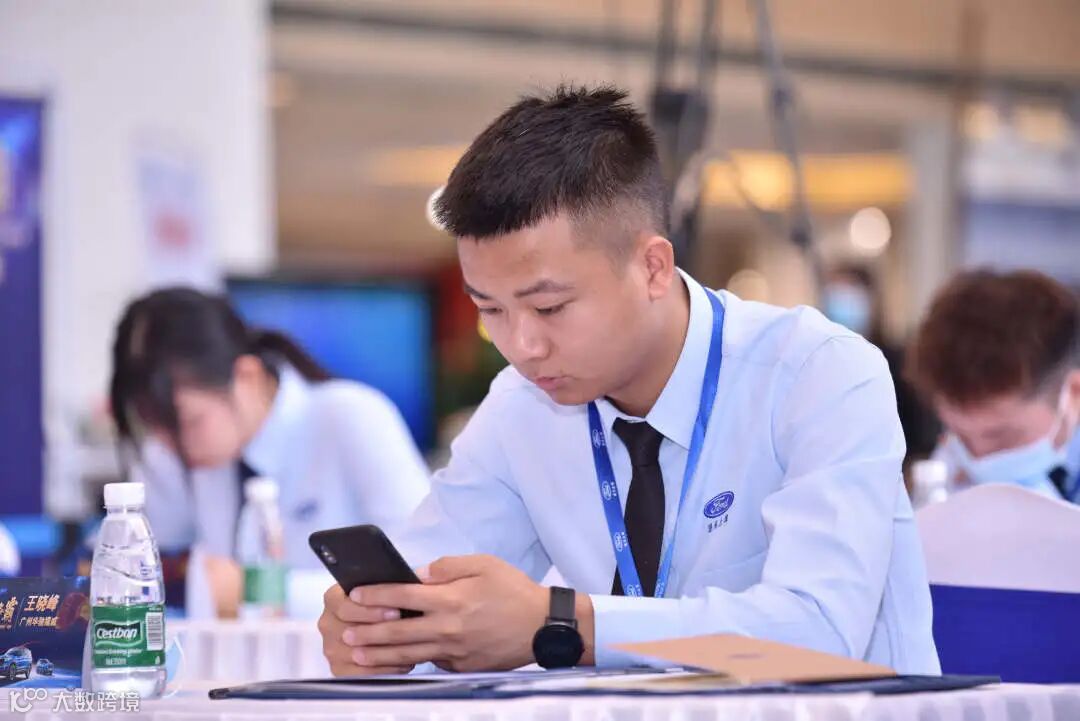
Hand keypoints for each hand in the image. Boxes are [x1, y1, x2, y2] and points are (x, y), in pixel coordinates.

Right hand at [318, 584, 414, 675]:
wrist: (373, 624)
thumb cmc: (381, 602)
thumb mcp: (380, 588)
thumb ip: (387, 586)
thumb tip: (411, 581)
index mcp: (333, 599)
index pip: (345, 607)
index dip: (372, 610)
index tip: (396, 610)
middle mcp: (327, 624)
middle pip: (349, 631)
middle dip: (380, 630)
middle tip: (405, 629)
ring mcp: (331, 648)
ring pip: (356, 654)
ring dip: (385, 651)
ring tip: (411, 647)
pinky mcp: (338, 669)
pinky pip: (361, 674)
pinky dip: (384, 670)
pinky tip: (404, 663)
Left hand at [330, 554, 594, 672]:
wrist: (542, 626)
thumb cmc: (513, 590)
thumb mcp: (484, 564)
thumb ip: (448, 566)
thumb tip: (419, 572)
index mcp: (452, 599)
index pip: (403, 594)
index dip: (375, 593)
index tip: (354, 592)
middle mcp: (449, 627)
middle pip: (398, 630)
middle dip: (367, 632)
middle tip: (345, 633)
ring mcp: (455, 651)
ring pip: (409, 653)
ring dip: (379, 654)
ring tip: (357, 654)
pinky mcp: (462, 666)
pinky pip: (431, 663)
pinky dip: (410, 663)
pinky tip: (393, 662)